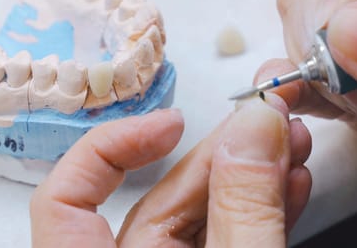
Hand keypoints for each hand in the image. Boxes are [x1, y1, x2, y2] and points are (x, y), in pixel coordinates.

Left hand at [30, 96, 311, 246]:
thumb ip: (245, 210)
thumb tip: (256, 126)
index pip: (65, 202)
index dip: (110, 149)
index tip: (170, 124)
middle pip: (158, 203)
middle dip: (222, 157)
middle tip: (267, 121)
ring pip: (202, 222)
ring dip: (252, 180)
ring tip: (291, 144)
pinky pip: (227, 242)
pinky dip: (259, 213)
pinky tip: (290, 184)